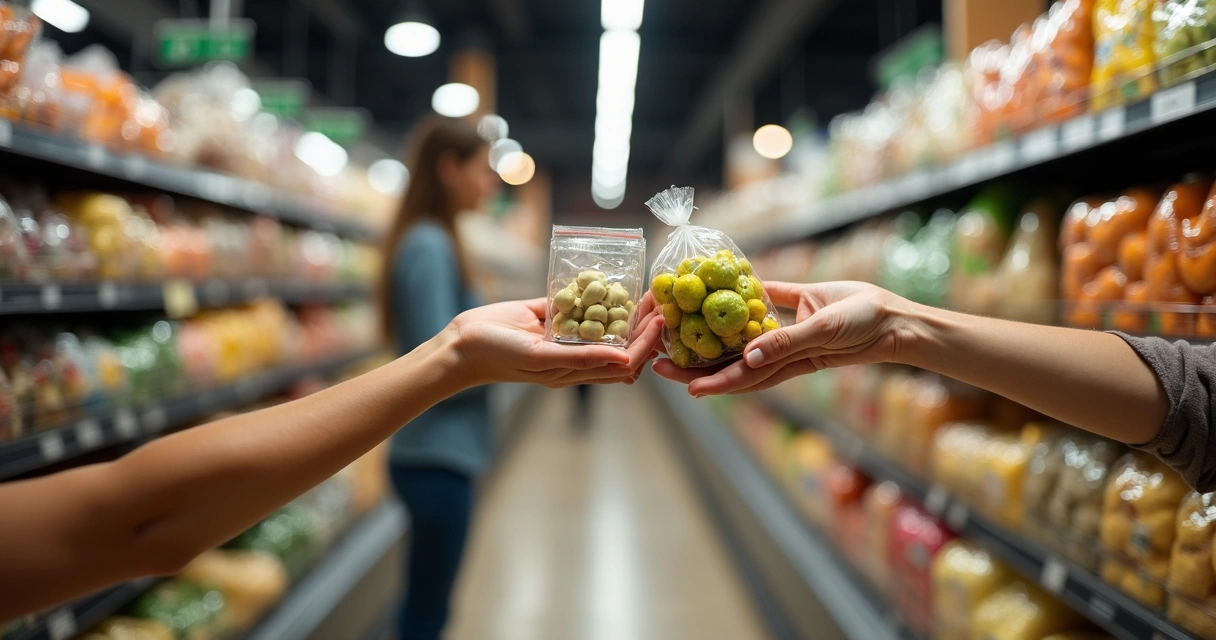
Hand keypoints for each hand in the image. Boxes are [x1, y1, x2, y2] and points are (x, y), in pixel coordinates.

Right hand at [445, 296, 663, 387]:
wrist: (462, 343)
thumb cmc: (500, 356)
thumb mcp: (543, 358)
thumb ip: (583, 359)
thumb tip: (626, 360)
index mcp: (575, 371)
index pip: (623, 360)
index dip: (645, 342)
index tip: (660, 320)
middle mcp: (573, 354)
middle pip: (619, 341)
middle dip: (643, 323)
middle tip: (661, 300)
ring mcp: (562, 334)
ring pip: (603, 322)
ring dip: (625, 308)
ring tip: (645, 290)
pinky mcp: (548, 314)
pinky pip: (577, 304)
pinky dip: (595, 294)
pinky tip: (611, 280)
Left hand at [652, 281, 912, 394]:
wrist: (896, 315)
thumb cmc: (864, 328)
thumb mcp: (825, 331)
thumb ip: (788, 341)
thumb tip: (748, 357)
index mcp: (787, 362)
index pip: (742, 376)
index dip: (712, 381)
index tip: (682, 385)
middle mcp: (781, 349)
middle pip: (731, 360)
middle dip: (696, 363)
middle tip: (658, 358)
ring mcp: (788, 328)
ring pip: (741, 332)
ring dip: (712, 332)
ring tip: (678, 327)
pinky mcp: (798, 304)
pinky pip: (766, 300)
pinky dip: (745, 294)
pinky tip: (720, 284)